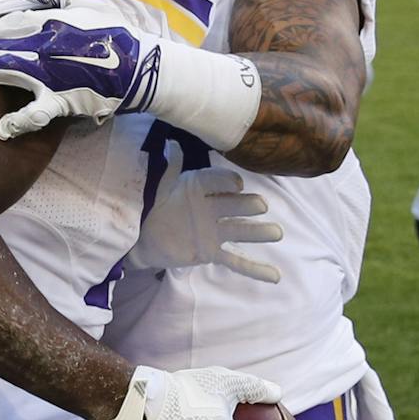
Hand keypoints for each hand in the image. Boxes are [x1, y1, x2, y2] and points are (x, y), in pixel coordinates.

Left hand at [0, 11, 161, 139]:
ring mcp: (50, 74)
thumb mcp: (85, 1)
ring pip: (6, 73)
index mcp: (48, 24)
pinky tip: (3, 128)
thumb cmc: (113, 32)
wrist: (138, 65)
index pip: (4, 26)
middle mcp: (43, 47)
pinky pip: (36, 113)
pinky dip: (19, 122)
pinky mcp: (62, 100)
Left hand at [129, 162, 282, 283]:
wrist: (142, 236)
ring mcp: (215, 231)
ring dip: (259, 232)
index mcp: (199, 187)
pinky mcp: (212, 252)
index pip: (215, 180)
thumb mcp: (158, 187)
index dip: (226, 181)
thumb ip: (169, 169)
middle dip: (248, 205)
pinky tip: (274, 275)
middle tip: (260, 206)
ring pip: (241, 230)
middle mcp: (212, 207)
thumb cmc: (153, 206)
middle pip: (235, 205)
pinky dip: (255, 268)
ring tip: (276, 232)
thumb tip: (172, 144)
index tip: (236, 185)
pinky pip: (236, 260)